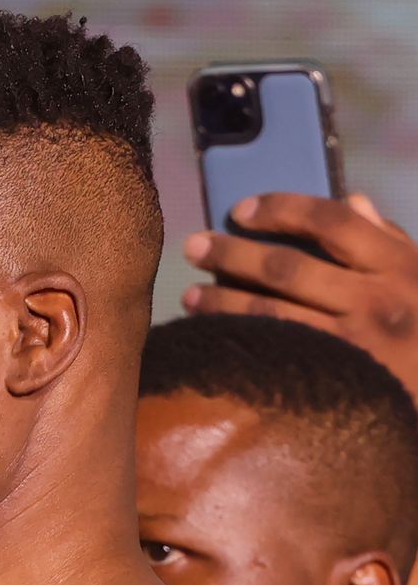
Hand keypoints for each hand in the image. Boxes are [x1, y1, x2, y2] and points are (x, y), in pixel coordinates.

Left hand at [182, 193, 417, 399]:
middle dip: (231, 253)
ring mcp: (352, 346)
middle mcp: (375, 302)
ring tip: (188, 296)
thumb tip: (352, 200)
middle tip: (193, 246)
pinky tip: (211, 339)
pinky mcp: (332, 385)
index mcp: (400, 267)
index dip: (281, 209)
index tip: (240, 209)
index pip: (332, 222)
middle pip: (287, 267)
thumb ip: (391, 241)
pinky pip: (272, 356)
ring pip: (269, 315)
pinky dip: (237, 343)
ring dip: (220, 302)